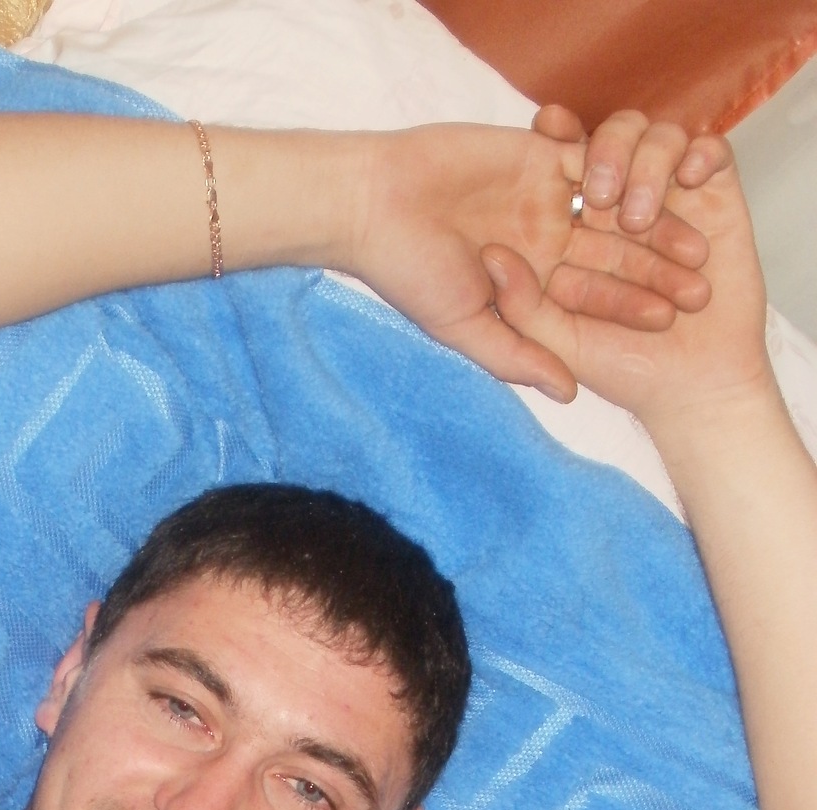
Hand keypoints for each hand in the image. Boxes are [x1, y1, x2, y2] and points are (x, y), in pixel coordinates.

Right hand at [349, 112, 715, 402]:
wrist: (371, 204)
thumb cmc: (407, 273)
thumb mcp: (466, 328)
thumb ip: (520, 358)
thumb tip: (572, 394)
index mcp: (529, 286)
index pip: (589, 298)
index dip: (629, 308)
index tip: (670, 320)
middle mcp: (543, 243)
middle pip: (612, 257)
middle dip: (655, 272)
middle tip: (700, 289)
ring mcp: (544, 197)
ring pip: (613, 210)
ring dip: (654, 224)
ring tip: (693, 242)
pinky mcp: (540, 154)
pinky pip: (593, 157)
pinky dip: (626, 168)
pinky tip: (661, 184)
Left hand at [480, 147, 771, 432]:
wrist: (694, 387)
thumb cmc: (620, 369)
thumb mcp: (557, 340)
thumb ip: (519, 305)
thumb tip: (490, 256)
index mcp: (579, 228)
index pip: (564, 163)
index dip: (553, 135)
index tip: (543, 126)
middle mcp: (623, 206)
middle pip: (612, 140)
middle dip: (605, 150)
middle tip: (600, 194)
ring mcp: (672, 199)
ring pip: (658, 139)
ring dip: (648, 165)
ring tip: (638, 220)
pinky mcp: (716, 199)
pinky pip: (711, 151)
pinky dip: (700, 154)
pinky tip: (690, 179)